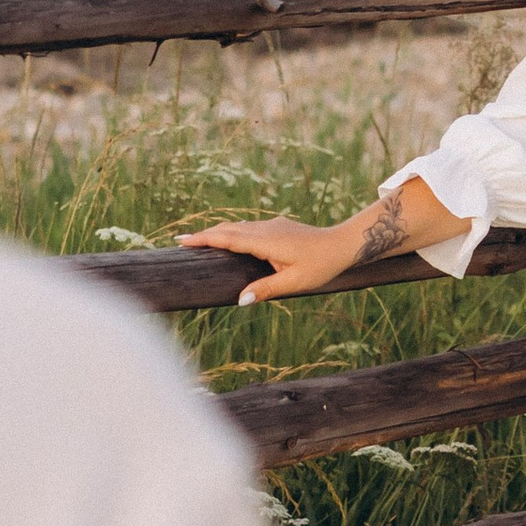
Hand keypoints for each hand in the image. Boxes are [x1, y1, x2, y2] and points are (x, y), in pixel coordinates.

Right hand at [181, 211, 378, 303]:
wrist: (344, 243)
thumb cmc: (322, 265)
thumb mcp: (294, 283)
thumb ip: (266, 290)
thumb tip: (240, 300)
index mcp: (266, 242)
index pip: (227, 239)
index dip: (204, 239)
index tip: (183, 241)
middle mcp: (265, 229)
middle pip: (228, 229)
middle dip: (204, 235)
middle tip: (182, 241)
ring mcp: (272, 225)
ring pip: (238, 226)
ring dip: (218, 232)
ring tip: (199, 240)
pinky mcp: (278, 226)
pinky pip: (248, 227)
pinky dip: (232, 232)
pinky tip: (229, 238)